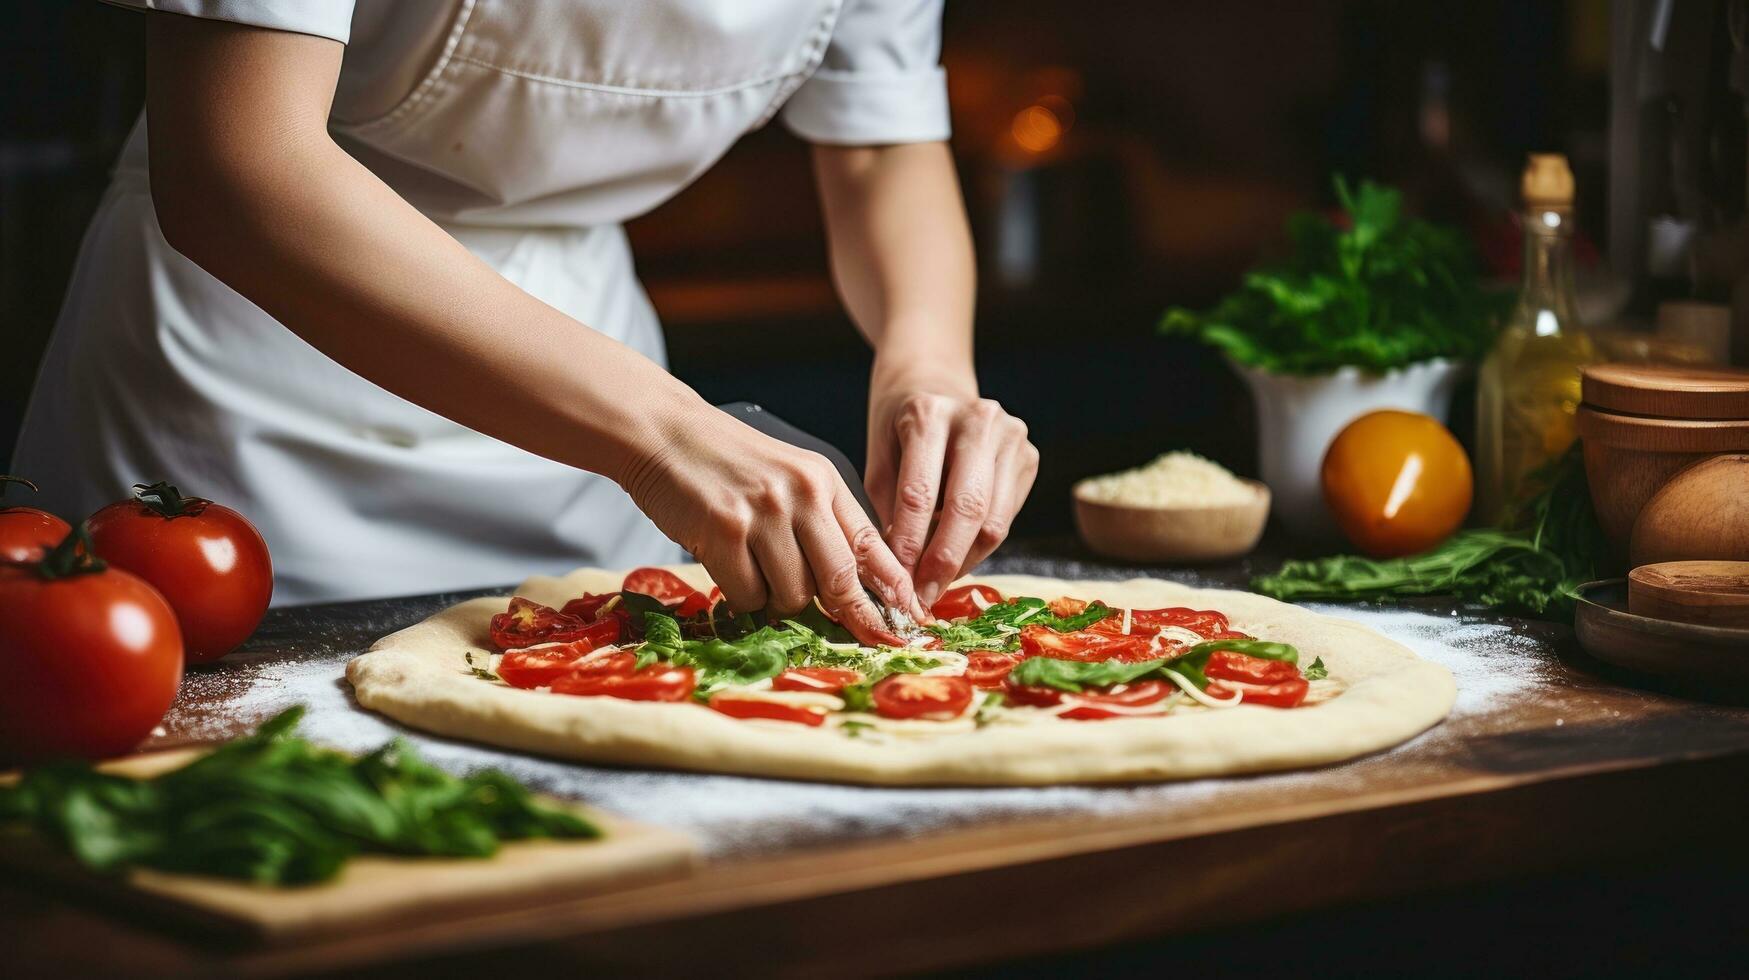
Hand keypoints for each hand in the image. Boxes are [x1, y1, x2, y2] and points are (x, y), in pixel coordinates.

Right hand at [619, 402, 926, 644]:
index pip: (871, 546)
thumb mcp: (788, 480)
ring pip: (793, 595)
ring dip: (777, 600)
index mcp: (823, 482)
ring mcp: (763, 511)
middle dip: (849, 616)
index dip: (892, 591)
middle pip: (840, 580)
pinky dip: (741, 595)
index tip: (906, 622)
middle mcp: (800, 494)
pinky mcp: (724, 530)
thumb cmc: (727, 465)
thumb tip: (854, 591)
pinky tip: (728, 565)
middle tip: (853, 635)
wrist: (664, 433)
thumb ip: (822, 525)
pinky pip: (748, 595)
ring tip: (755, 570)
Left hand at [864, 363, 1038, 609]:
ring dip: (962, 561)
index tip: (895, 583)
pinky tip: (954, 556)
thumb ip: (888, 509)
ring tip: (934, 582)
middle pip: (968, 509)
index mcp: (930, 413)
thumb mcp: (878, 458)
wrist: (935, 383)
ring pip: (994, 522)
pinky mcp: (1029, 457)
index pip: (919, 494)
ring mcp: (1012, 436)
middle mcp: (979, 419)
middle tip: (921, 597)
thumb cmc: (899, 427)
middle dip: (942, 562)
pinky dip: (979, 547)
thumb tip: (901, 572)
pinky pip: (1006, 519)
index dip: (907, 546)